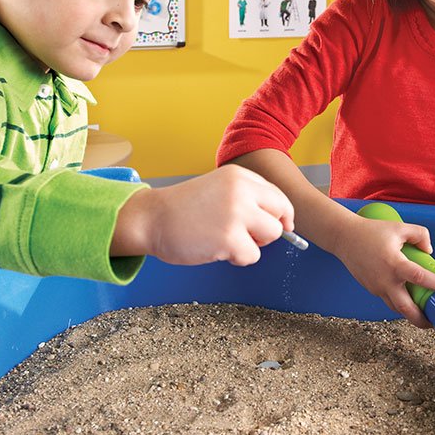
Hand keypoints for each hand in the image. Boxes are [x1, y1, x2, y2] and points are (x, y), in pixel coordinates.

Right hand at [112, 164, 293, 265]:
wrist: (152, 218)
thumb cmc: (183, 208)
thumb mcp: (219, 188)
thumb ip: (247, 197)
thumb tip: (281, 221)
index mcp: (240, 176)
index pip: (278, 196)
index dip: (281, 214)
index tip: (281, 225)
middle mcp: (241, 191)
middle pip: (280, 215)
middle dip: (268, 230)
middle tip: (247, 236)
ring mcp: (237, 214)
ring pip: (271, 236)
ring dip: (253, 245)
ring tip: (228, 241)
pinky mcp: (230, 238)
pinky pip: (252, 256)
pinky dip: (238, 258)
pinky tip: (217, 249)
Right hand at [330, 214, 434, 326]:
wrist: (344, 238)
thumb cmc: (370, 232)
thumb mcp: (399, 227)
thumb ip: (420, 235)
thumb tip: (429, 251)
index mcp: (394, 264)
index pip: (419, 278)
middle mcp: (385, 281)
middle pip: (406, 309)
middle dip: (421, 320)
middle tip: (434, 321)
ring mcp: (377, 288)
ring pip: (396, 308)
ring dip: (410, 314)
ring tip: (424, 312)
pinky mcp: (372, 289)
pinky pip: (388, 300)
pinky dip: (400, 302)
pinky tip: (408, 297)